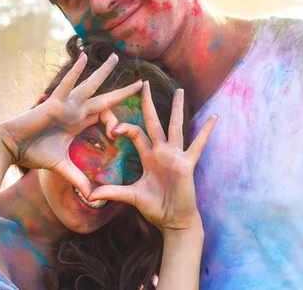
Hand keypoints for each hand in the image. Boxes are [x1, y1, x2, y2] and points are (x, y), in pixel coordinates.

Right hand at [0, 52, 142, 195]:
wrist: (10, 147)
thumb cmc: (32, 153)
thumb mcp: (61, 167)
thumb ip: (77, 178)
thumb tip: (91, 196)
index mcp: (78, 122)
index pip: (104, 116)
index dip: (115, 122)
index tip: (118, 134)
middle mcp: (75, 110)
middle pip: (105, 98)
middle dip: (123, 91)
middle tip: (142, 82)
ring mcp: (66, 104)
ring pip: (90, 85)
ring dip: (104, 71)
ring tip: (115, 56)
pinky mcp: (54, 103)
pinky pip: (67, 84)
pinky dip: (75, 71)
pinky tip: (83, 56)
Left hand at [89, 81, 217, 230]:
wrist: (174, 220)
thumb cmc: (155, 207)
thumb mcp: (131, 197)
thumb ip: (112, 192)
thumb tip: (89, 195)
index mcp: (148, 156)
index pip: (134, 133)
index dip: (122, 127)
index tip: (110, 127)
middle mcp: (161, 151)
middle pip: (153, 121)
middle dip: (148, 103)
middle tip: (144, 83)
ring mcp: (175, 156)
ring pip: (175, 127)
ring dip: (177, 109)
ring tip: (180, 90)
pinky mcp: (186, 164)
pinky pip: (197, 145)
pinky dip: (205, 132)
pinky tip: (213, 118)